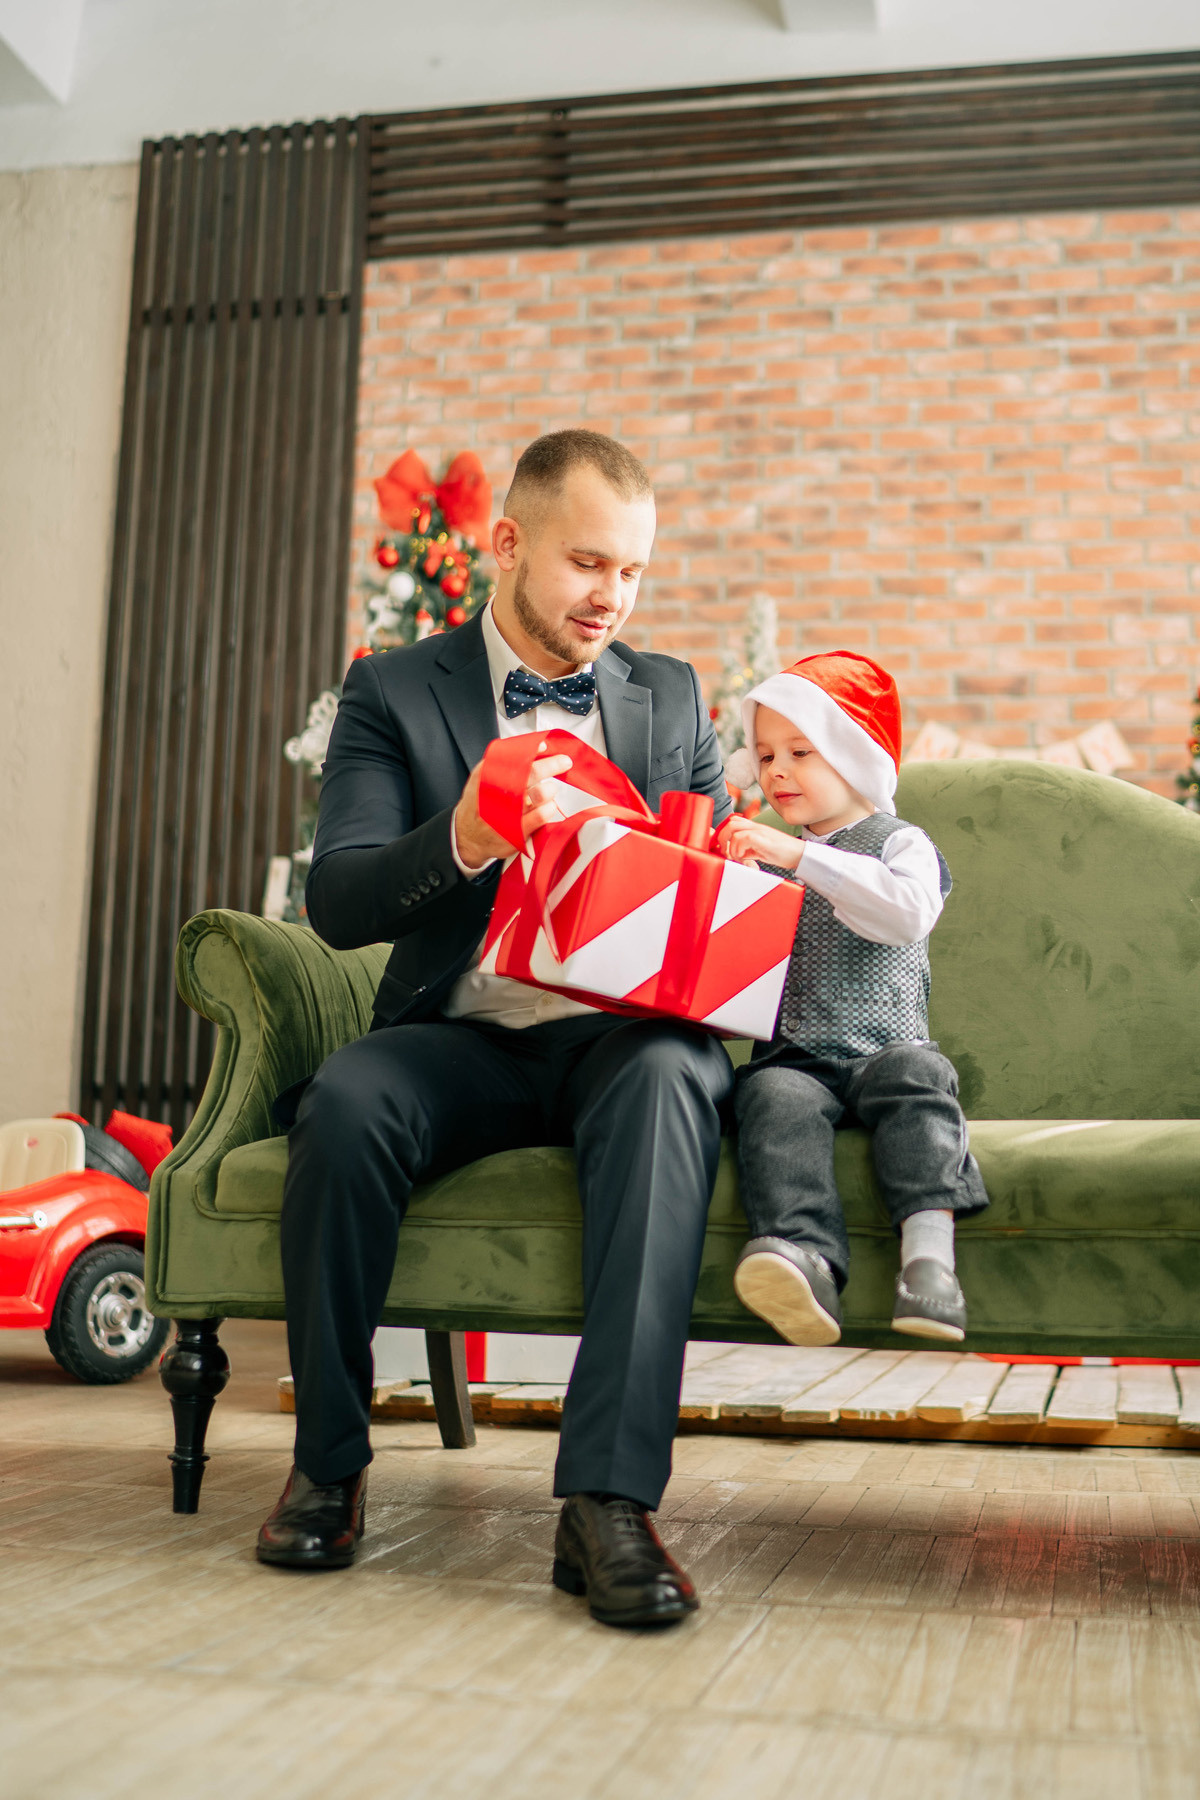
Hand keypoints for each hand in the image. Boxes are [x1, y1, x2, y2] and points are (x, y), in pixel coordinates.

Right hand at [453, 743, 574, 869]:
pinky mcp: (516, 833)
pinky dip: (549, 808)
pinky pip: (540, 817)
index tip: (544, 747)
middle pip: (529, 774)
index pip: (512, 758)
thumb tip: (538, 747)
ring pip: (538, 795)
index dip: (531, 750)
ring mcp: (506, 815)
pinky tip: (548, 807)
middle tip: (563, 762)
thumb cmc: (480, 804)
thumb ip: (503, 761)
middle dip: (551, 765)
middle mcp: (496, 795)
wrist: (468, 837)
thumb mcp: (480, 778)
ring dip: (549, 789)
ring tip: (550, 789)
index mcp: (486, 777)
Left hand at [716, 815, 803, 872]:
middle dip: (722, 838)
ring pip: (734, 829)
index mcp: (756, 829)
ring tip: (736, 857)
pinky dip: (739, 849)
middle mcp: (757, 827)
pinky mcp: (764, 839)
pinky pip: (744, 838)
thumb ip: (750, 850)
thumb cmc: (784, 853)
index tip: (723, 847)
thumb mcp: (763, 851)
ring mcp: (761, 831)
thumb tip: (740, 855)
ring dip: (730, 845)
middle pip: (730, 823)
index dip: (724, 833)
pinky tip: (744, 858)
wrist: (801, 854)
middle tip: (725, 852)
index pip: (734, 821)